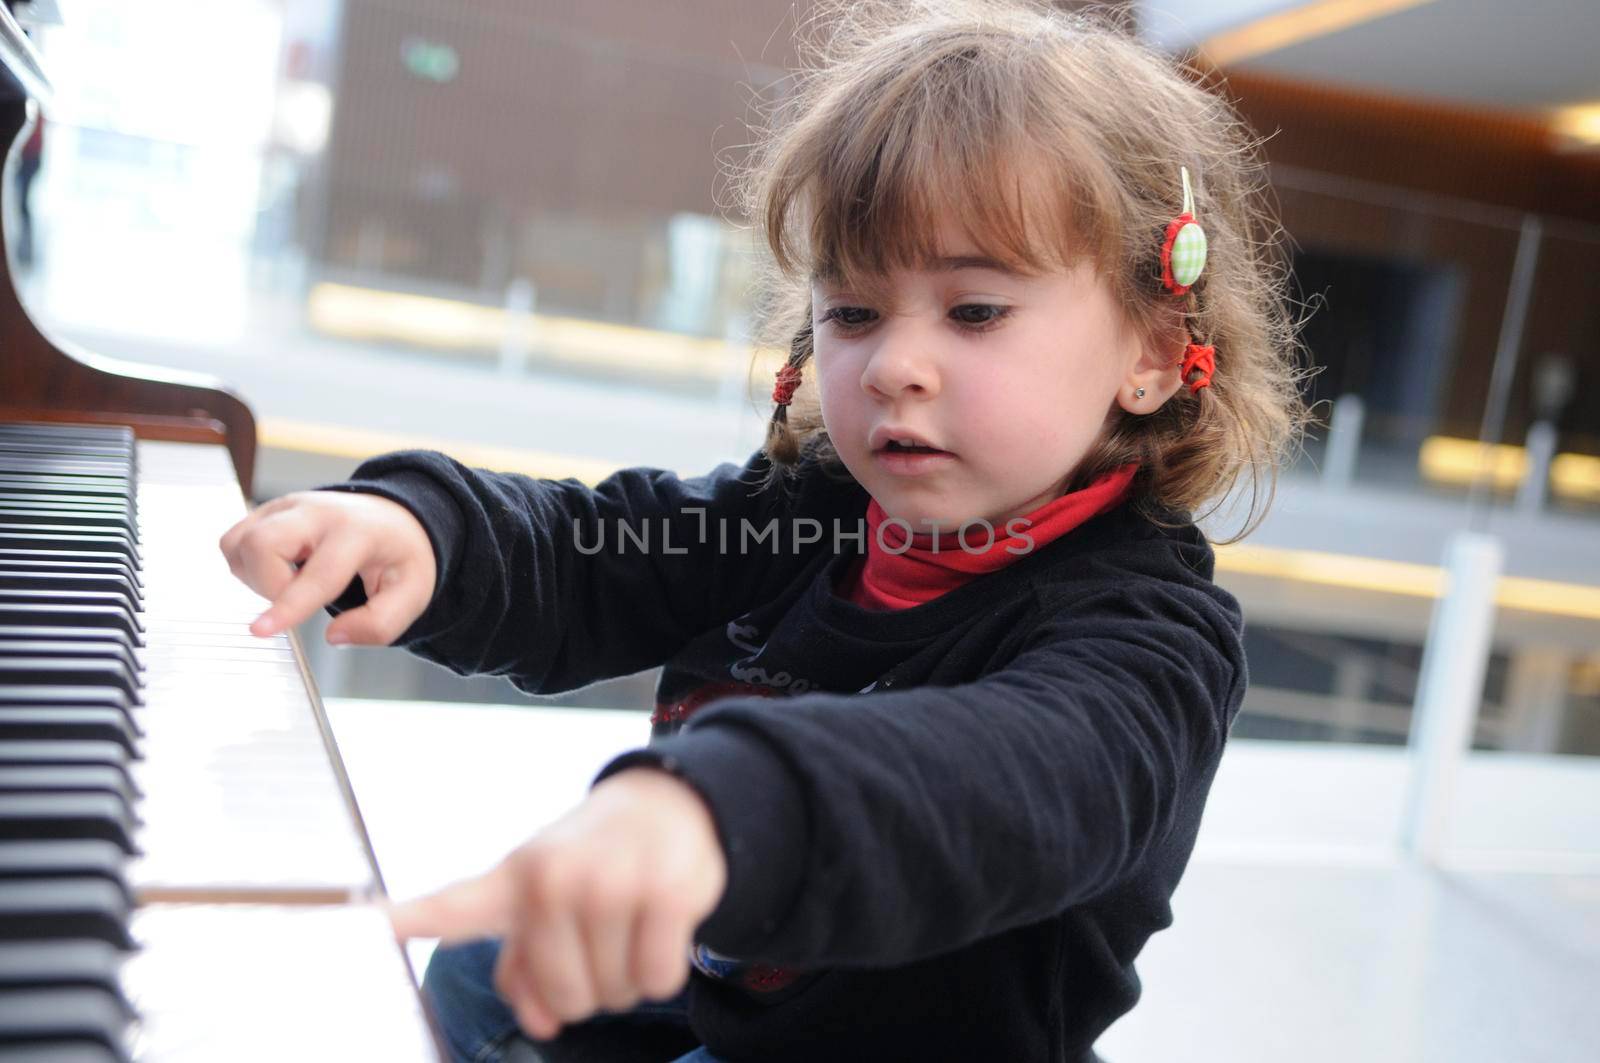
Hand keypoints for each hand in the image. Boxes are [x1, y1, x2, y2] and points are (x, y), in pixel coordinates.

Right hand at [218, 490, 435, 643]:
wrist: (394, 517)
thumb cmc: (399, 556)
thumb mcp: (413, 593)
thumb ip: (379, 624)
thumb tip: (334, 637)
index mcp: (357, 532)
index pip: (318, 574)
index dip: (288, 606)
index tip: (260, 631)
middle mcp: (317, 511)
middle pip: (261, 544)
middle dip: (268, 586)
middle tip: (299, 597)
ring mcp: (287, 506)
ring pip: (240, 543)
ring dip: (257, 577)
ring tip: (294, 581)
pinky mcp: (267, 510)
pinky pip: (233, 541)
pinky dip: (248, 566)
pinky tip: (279, 570)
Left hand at [388, 768, 726, 1039]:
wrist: (666, 803)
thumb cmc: (592, 863)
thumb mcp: (545, 903)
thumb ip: (526, 970)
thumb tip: (542, 1021)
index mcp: (511, 881)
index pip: (452, 906)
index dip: (403, 919)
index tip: (363, 923)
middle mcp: (553, 877)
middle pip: (567, 998)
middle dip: (590, 988)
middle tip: (599, 940)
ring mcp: (609, 882)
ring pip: (615, 993)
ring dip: (628, 977)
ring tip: (629, 923)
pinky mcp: (664, 890)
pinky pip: (657, 978)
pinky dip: (662, 969)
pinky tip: (660, 925)